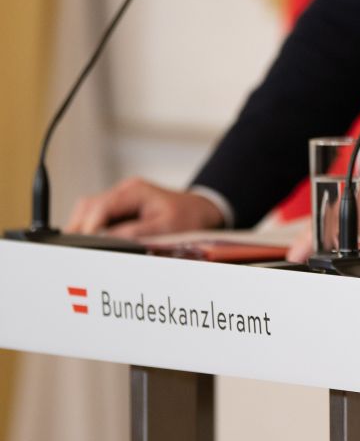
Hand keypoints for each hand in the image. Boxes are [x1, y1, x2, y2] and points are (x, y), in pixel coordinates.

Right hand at [67, 178, 222, 238]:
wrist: (201, 211)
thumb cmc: (187, 218)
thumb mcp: (165, 228)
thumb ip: (135, 234)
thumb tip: (106, 240)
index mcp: (134, 191)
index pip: (100, 206)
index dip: (88, 226)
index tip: (82, 245)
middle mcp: (124, 190)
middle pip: (89, 206)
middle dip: (80, 227)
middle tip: (77, 250)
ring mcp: (121, 197)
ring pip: (89, 209)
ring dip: (83, 228)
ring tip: (83, 248)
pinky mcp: (120, 207)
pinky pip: (97, 215)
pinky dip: (91, 228)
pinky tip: (93, 243)